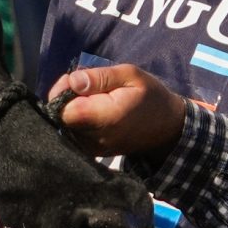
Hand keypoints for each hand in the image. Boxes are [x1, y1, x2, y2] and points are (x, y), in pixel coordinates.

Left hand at [48, 64, 189, 158]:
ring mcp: (92, 149)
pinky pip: (72, 133)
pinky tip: (93, 111)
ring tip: (93, 99)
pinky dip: (77, 120)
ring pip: (65, 126)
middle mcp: (95, 139)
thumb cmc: (149, 96)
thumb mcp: (130, 75)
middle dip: (66, 99)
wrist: (166, 128)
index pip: (64, 110)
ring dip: (72, 109)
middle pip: (61, 118)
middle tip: (85, 86)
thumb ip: (100, 77)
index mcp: (105, 118)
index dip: (62, 92)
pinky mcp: (92, 152)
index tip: (75, 80)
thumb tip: (72, 81)